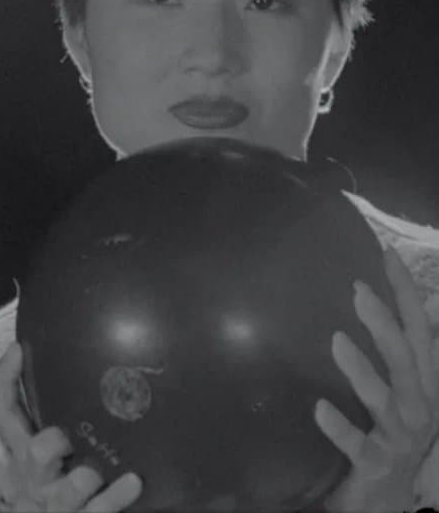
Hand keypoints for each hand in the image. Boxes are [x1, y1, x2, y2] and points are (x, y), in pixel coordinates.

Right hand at [0, 342, 141, 510]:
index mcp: (21, 451)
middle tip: (65, 436)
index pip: (1, 413)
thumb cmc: (56, 476)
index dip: (4, 381)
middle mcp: (35, 476)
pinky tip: (133, 479)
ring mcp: (59, 503)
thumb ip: (52, 407)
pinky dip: (117, 494)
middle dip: (48, 445)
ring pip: (68, 489)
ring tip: (97, 469)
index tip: (19, 348)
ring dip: (83, 476)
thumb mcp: (42, 446)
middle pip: (33, 455)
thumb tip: (65, 350)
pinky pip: (101, 508)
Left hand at [314, 246, 438, 512]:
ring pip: (384, 399)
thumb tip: (383, 299)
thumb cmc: (390, 431)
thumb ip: (395, 349)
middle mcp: (418, 404)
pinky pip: (358, 446)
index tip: (386, 254)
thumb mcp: (400, 388)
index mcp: (423, 381)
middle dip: (384, 324)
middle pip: (405, 358)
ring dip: (362, 371)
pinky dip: (340, 427)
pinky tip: (318, 408)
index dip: (405, 291)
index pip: (419, 328)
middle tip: (357, 290)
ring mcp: (400, 436)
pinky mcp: (378, 464)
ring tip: (336, 341)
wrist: (388, 497)